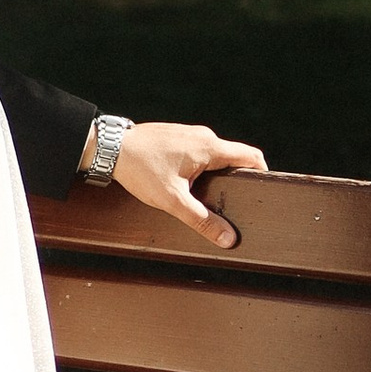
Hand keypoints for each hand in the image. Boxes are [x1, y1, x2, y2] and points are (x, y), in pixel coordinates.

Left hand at [107, 122, 267, 245]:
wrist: (109, 147)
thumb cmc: (139, 169)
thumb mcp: (173, 200)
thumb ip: (202, 220)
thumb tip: (228, 238)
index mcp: (209, 146)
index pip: (251, 156)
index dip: (261, 173)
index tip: (260, 193)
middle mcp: (203, 135)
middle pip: (234, 156)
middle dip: (237, 179)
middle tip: (233, 202)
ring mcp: (189, 133)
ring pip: (215, 154)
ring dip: (217, 173)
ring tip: (209, 196)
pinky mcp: (176, 136)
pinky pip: (199, 150)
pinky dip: (202, 166)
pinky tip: (189, 183)